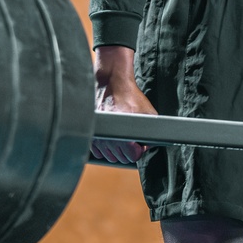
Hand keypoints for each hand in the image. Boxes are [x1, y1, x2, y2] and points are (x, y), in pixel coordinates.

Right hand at [91, 45, 156, 164]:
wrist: (112, 84)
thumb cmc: (130, 98)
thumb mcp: (149, 114)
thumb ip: (151, 133)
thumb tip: (148, 146)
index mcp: (124, 136)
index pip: (133, 157)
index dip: (138, 149)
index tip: (138, 141)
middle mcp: (109, 139)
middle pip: (122, 158)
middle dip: (128, 149)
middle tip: (129, 135)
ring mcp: (98, 138)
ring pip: (110, 156)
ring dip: (116, 148)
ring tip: (119, 133)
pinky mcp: (91, 135)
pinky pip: (99, 151)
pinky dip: (105, 146)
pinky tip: (110, 134)